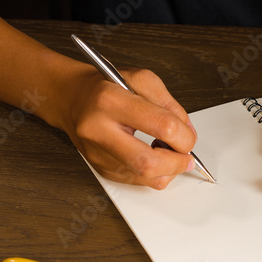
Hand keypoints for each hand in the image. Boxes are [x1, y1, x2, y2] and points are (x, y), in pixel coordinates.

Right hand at [58, 65, 197, 188]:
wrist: (72, 99)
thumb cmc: (106, 87)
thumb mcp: (141, 79)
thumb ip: (169, 104)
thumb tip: (187, 132)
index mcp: (110, 101)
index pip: (162, 127)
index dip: (185, 135)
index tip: (189, 135)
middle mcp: (99, 131)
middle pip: (149, 163)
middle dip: (178, 162)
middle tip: (186, 154)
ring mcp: (98, 154)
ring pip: (146, 178)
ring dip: (168, 169)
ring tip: (168, 151)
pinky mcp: (101, 169)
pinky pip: (138, 181)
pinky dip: (155, 172)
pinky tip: (154, 155)